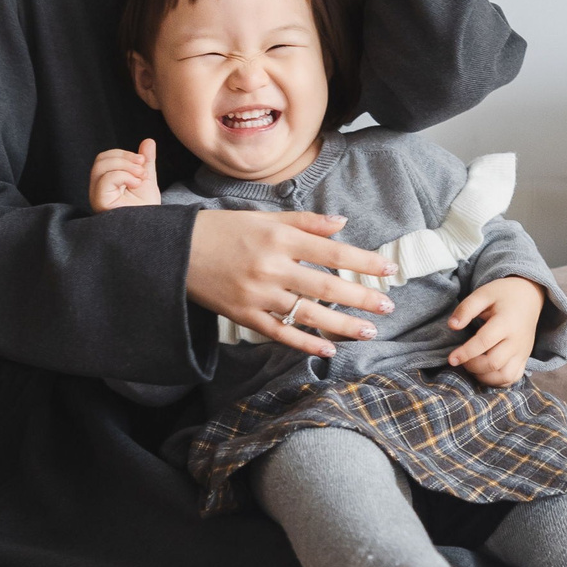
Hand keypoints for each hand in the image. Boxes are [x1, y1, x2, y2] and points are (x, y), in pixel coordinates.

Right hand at [90, 139, 161, 210]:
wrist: (152, 228)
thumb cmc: (146, 210)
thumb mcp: (146, 180)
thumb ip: (145, 162)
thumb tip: (148, 141)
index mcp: (105, 183)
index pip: (104, 158)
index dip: (123, 154)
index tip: (143, 161)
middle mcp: (97, 189)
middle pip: (100, 160)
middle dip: (124, 158)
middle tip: (142, 167)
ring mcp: (97, 197)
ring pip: (101, 167)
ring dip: (125, 166)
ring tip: (141, 177)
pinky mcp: (100, 203)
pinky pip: (106, 179)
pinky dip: (124, 176)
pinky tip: (137, 184)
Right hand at [188, 209, 394, 357]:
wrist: (176, 252)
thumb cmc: (223, 230)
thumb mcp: (264, 217)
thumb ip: (304, 222)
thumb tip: (342, 223)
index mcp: (279, 238)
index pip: (332, 252)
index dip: (364, 262)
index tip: (389, 270)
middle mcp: (271, 267)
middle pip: (326, 286)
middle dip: (361, 298)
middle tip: (388, 306)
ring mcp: (258, 294)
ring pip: (308, 314)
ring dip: (342, 325)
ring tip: (369, 331)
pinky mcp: (244, 316)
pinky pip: (281, 333)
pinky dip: (306, 343)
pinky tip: (329, 349)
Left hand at [445, 276, 544, 386]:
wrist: (530, 297)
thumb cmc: (503, 295)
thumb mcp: (483, 293)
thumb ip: (466, 308)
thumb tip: (452, 326)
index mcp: (506, 322)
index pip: (485, 342)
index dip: (466, 353)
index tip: (451, 359)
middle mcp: (517, 340)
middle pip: (494, 363)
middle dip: (472, 366)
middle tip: (461, 360)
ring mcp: (522, 352)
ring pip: (505, 375)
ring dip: (485, 377)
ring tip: (472, 367)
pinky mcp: (524, 358)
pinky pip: (513, 378)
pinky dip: (498, 382)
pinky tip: (485, 373)